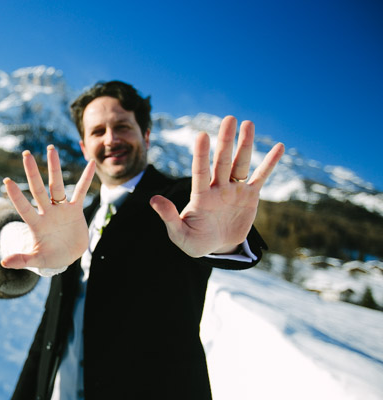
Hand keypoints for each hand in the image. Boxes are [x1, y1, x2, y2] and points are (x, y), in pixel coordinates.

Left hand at [2, 145, 95, 269]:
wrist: (67, 256)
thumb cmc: (50, 257)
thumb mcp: (37, 260)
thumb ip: (22, 259)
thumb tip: (3, 262)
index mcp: (37, 224)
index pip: (24, 208)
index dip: (17, 196)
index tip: (6, 181)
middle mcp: (47, 212)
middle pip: (39, 189)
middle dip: (32, 173)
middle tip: (25, 154)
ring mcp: (61, 209)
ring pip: (57, 185)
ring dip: (54, 168)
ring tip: (51, 148)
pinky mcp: (75, 210)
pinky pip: (81, 191)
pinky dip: (86, 179)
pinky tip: (91, 164)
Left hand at [149, 116, 283, 257]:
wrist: (216, 247)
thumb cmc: (194, 241)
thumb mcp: (179, 234)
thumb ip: (169, 217)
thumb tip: (153, 199)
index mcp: (200, 196)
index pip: (200, 172)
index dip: (201, 154)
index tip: (202, 135)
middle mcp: (218, 188)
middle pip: (222, 161)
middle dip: (226, 141)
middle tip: (230, 119)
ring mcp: (234, 190)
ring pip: (241, 164)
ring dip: (245, 145)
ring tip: (248, 123)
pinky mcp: (250, 197)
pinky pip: (261, 177)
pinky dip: (270, 163)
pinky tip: (279, 147)